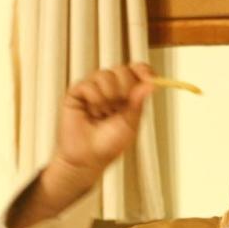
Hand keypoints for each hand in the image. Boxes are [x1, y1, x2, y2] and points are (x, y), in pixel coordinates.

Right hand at [9, 63, 153, 227]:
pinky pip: (89, 85)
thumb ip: (138, 102)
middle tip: (118, 108)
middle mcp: (111, 88)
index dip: (143, 70)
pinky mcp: (77, 92)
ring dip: (107, 97)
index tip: (149, 78)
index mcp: (127, 94)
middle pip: (122, 69)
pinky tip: (91, 112)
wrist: (88, 158)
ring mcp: (93, 89)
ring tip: (102, 114)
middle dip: (124, 88)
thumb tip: (151, 83)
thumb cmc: (108, 145)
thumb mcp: (130, 124)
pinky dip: (93, 99)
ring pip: (105, 74)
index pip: (136, 71)